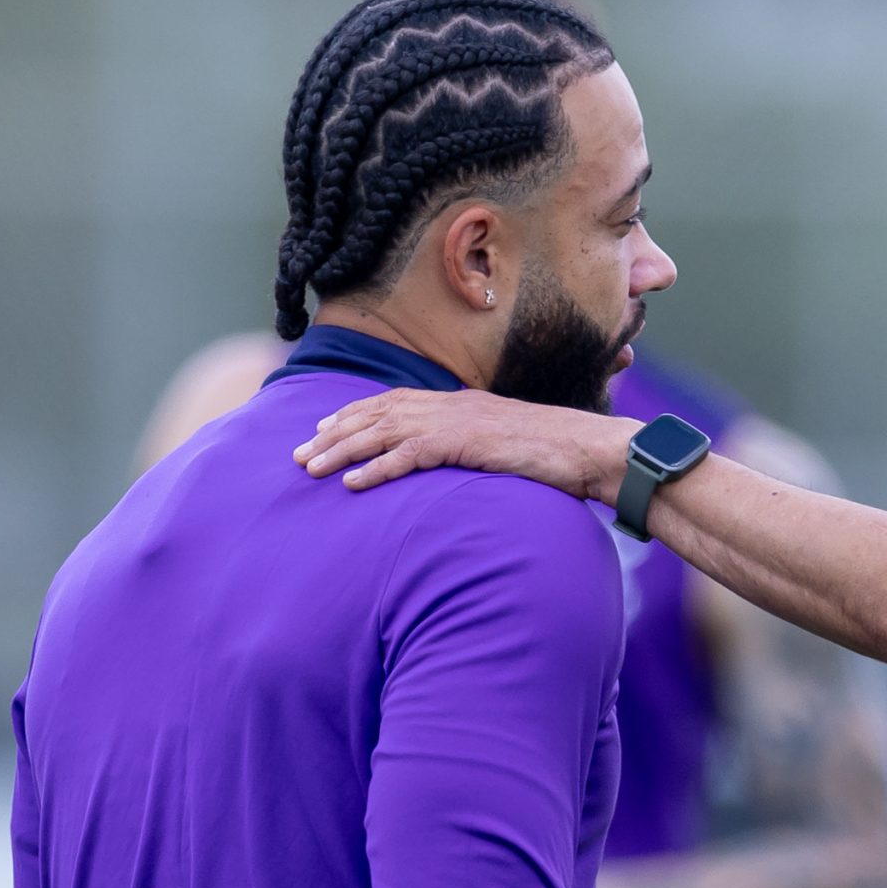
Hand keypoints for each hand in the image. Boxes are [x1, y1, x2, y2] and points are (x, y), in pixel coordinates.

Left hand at [294, 388, 635, 502]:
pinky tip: (352, 484)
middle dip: (333, 433)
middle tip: (298, 454)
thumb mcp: (505, 448)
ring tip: (310, 469)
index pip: (393, 403)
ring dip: (342, 451)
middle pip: (377, 413)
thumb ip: (475, 449)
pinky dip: (376, 469)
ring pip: (383, 432)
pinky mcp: (465, 443)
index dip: (353, 416)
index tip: (322, 431)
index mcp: (459, 404)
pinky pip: (410, 455)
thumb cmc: (556, 457)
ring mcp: (457, 421)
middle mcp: (451, 405)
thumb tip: (457, 464)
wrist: (589, 451)